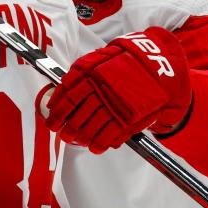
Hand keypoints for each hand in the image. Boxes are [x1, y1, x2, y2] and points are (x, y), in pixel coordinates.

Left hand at [46, 27, 192, 153]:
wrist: (156, 63)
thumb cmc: (124, 61)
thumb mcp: (98, 60)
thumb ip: (77, 75)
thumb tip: (58, 93)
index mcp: (92, 74)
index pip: (69, 98)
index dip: (58, 113)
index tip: (52, 121)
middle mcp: (102, 89)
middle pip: (79, 115)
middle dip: (69, 128)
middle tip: (63, 135)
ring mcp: (117, 103)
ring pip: (93, 126)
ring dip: (82, 137)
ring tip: (77, 141)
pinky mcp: (131, 115)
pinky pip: (112, 134)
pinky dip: (101, 143)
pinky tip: (95, 146)